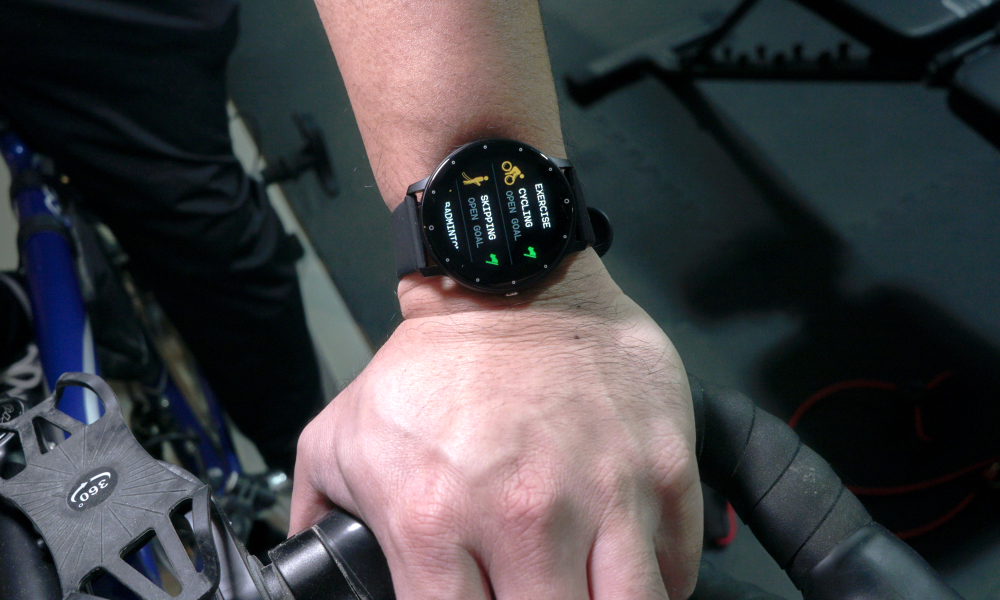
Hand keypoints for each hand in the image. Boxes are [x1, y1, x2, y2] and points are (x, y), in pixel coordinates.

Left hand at [290, 251, 702, 598]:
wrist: (510, 281)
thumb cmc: (433, 365)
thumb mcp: (341, 435)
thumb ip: (318, 516)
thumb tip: (316, 573)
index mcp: (436, 519)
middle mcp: (525, 517)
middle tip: (527, 595)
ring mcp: (606, 493)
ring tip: (579, 591)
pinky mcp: (664, 468)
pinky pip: (679, 570)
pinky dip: (657, 583)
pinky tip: (623, 566)